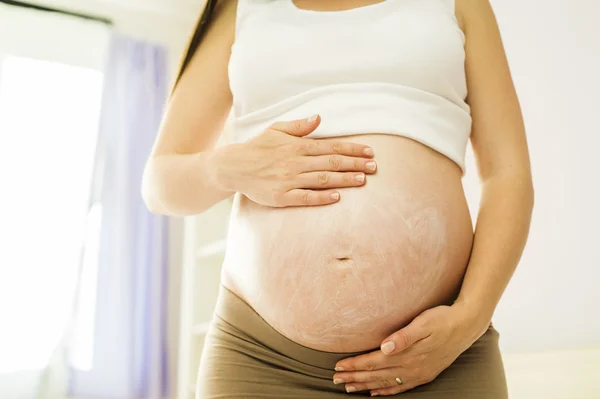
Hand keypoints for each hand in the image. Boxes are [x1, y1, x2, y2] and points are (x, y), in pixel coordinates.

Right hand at [213, 114, 376, 206]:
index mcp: (297, 146)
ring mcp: (289, 180)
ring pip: (322, 180)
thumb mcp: (276, 130)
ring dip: (344, 180)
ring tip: (363, 180)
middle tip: (374, 167)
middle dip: (355, 165)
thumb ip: (299, 126)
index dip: (352, 150)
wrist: (233, 167)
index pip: (331, 147)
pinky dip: (322, 197)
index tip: (369, 152)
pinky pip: (305, 197)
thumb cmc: (257, 148)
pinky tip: (337, 197)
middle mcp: (296, 163)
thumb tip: (319, 118)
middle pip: (331, 164)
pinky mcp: (281, 197)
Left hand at [333, 304, 488, 395]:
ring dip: (366, 386)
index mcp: (406, 354)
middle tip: (336, 380)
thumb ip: (403, 336)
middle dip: (355, 378)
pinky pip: (400, 388)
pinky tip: (376, 393)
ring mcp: (418, 373)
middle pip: (376, 375)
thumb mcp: (423, 323)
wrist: (467, 325)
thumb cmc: (442, 319)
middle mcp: (411, 367)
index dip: (355, 365)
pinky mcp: (425, 374)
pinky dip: (386, 391)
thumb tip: (384, 347)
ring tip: (350, 388)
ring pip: (385, 384)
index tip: (337, 367)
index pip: (373, 362)